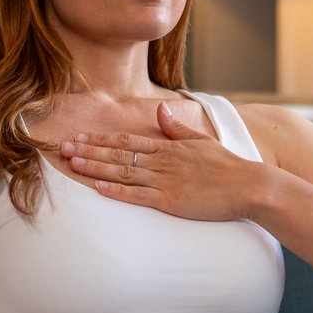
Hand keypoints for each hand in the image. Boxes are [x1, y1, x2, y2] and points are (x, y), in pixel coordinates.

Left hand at [61, 102, 264, 220]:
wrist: (249, 186)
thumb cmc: (228, 166)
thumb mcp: (201, 141)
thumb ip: (177, 128)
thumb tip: (159, 111)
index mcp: (168, 147)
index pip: (127, 140)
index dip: (101, 138)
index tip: (80, 135)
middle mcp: (162, 161)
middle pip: (118, 153)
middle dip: (89, 150)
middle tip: (63, 146)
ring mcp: (165, 181)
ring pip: (123, 171)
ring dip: (95, 167)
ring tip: (73, 162)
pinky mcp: (171, 201)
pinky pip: (138, 195)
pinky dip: (117, 190)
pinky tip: (98, 186)